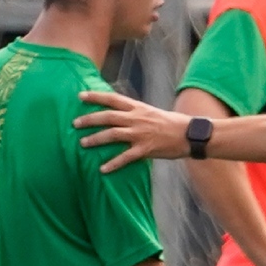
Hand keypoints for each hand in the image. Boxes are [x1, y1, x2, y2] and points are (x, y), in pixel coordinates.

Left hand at [76, 90, 190, 172]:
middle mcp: (137, 119)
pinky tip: (102, 169)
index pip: (113, 99)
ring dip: (96, 139)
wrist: (191, 134)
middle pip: (108, 117)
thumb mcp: (153, 112)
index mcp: (139, 108)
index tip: (80, 96)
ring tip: (83, 144)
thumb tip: (121, 114)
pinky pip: (125, 157)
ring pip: (112, 134)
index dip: (95, 97)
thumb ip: (136, 113)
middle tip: (75, 124)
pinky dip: (113, 164)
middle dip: (89, 119)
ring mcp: (141, 134)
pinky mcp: (146, 149)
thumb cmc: (173, 124)